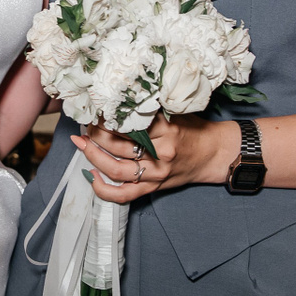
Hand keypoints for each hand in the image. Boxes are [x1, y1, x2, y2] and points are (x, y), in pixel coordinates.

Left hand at [71, 114, 231, 203]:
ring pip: (116, 169)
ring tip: (81, 143)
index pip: (129, 123)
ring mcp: (156, 173)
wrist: (214, 154)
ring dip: (93, 156)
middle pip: (118, 145)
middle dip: (95, 134)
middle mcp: (161, 153)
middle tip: (85, 125)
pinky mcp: (154, 188)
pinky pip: (124, 194)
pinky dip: (103, 189)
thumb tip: (117, 100)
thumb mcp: (175, 112)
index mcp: (167, 130)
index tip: (96, 109)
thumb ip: (150, 109)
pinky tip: (91, 176)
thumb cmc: (193, 129)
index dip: (108, 117)